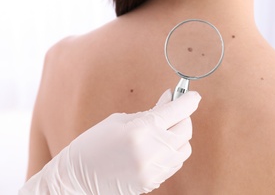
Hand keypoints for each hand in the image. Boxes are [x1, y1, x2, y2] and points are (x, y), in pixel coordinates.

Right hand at [20, 90, 200, 194]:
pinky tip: (160, 146)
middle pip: (186, 129)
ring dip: (179, 136)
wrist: (77, 179)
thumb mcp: (119, 120)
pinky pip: (176, 163)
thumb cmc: (93, 145)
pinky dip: (173, 151)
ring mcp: (154, 168)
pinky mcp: (154, 181)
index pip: (177, 110)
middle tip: (175, 111)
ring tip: (165, 131)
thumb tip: (169, 99)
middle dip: (184, 117)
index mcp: (141, 129)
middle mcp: (152, 149)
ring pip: (184, 148)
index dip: (189, 100)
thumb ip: (149, 111)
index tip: (193, 96)